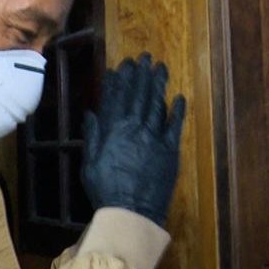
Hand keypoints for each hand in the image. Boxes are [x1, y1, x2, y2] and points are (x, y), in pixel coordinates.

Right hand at [82, 53, 186, 225]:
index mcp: (114, 130)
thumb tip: (91, 114)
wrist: (132, 210)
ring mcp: (155, 138)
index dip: (120, 81)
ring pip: (157, 104)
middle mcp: (135, 128)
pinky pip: (175, 125)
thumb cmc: (106, 189)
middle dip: (141, 75)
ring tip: (160, 68)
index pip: (117, 98)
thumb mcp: (90, 163)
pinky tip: (178, 97)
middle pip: (139, 96)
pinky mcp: (170, 150)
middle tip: (144, 58)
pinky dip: (177, 110)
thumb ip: (93, 136)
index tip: (122, 66)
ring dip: (158, 85)